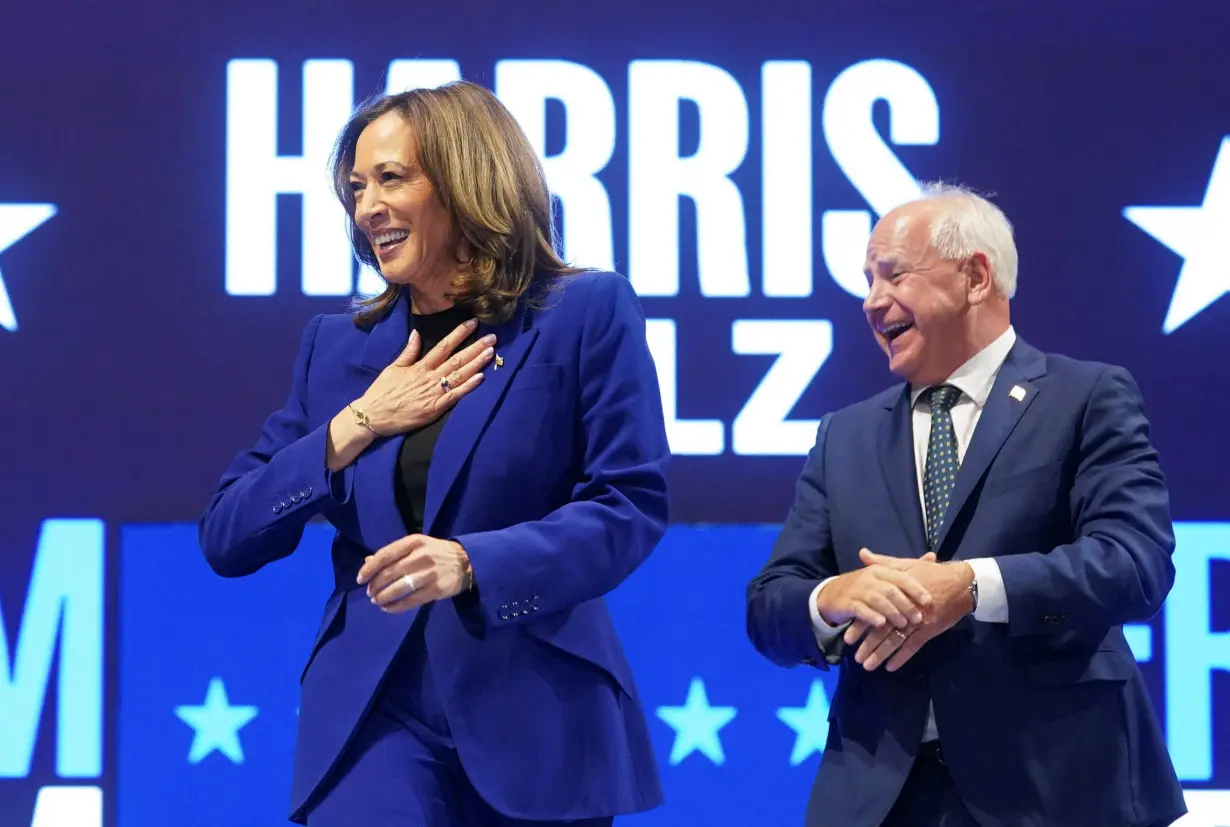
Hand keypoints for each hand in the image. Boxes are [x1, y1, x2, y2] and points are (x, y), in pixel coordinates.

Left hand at [356, 535, 472, 613]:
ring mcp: (429, 573)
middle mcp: (421, 556)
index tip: (360, 579)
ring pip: (399, 588)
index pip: (385, 555)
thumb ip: (394, 554)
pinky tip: (388, 608)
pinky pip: (410, 601)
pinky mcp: (436, 590)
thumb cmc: (436, 552)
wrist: (467, 562)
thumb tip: (368, 563)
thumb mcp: (417, 546)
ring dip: (383, 597)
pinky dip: (396, 606)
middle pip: (390, 573)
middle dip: (375, 585)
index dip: (370, 568)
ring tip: (377, 601)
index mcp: (415, 541)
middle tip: (370, 593)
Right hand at [358, 319, 494, 435]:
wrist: (373, 415)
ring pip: (459, 376)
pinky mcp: (434, 409)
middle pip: (457, 359)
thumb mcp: (393, 367)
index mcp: (420, 366)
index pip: (443, 346)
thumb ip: (408, 351)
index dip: (459, 334)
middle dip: (475, 347)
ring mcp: (433, 393)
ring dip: (476, 364)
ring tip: (491, 353)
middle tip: (492, 338)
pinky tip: (481, 378)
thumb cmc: (382, 392)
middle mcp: (429, 377)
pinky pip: (454, 396)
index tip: (473, 323)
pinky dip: (468, 387)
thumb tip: (417, 332)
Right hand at [815, 549, 934, 630]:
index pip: (901, 577)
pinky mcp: (847, 603)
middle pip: (891, 590)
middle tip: (918, 619)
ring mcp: (857, 590)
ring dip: (892, 613)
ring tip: (903, 624)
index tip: (928, 601)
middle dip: (906, 605)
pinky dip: (872, 617)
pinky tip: (881, 624)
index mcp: (880, 570)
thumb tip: (932, 556)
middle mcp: (869, 577)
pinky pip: (861, 610)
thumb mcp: (884, 575)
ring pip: (877, 600)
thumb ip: (907, 569)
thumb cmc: (863, 586)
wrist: (831, 594)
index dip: (915, 589)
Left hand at [845, 549, 973, 671]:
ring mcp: (918, 622)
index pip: (874, 612)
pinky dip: (902, 657)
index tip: (847, 637)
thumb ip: (883, 563)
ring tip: (867, 666)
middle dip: (868, 645)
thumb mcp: (907, 565)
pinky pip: (913, 647)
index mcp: (897, 594)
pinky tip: (890, 667)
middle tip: (855, 658)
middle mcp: (906, 610)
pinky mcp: (929, 631)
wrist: (961, 584)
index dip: (861, 625)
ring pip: (896, 641)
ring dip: (881, 654)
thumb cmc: (932, 573)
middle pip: (883, 630)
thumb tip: (862, 553)